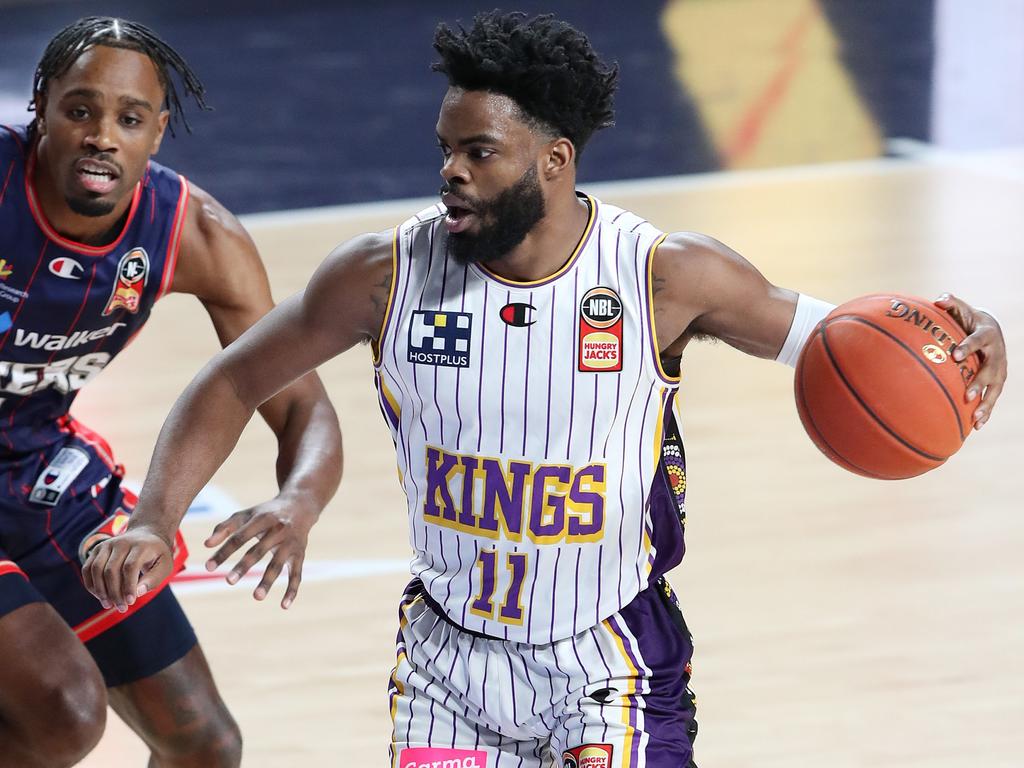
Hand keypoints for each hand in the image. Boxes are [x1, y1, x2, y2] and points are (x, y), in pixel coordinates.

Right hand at [82, 526, 173, 612]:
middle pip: (111, 570)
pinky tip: (100, 596)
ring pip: (96, 569)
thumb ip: (153, 579)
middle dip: (114, 593)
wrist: (146, 536)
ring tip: (108, 605)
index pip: (130, 566)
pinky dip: (91, 584)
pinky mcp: (97, 549)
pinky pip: (88, 568)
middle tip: (122, 608)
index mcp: (140, 545)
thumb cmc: (156, 555)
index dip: (128, 586)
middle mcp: (121, 542)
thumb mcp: (164, 566)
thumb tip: (138, 593)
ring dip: (100, 590)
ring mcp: (107, 544)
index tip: (130, 602)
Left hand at [203, 496, 318, 608]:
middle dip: (244, 566)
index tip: (208, 568)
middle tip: (228, 581)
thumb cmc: (266, 513)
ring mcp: (290, 543)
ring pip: (278, 564)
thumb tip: (206, 545)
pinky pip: (296, 574)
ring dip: (267, 580)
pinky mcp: (300, 554)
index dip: (224, 552)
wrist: (301, 505)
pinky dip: (292, 590)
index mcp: (262, 519)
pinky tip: (283, 606)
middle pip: (258, 551)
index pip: (240, 537)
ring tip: (256, 597)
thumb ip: (225, 527)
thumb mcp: (247, 514)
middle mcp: (278, 530)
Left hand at [934, 293, 1006, 427]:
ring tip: (975, 419)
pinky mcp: (998, 381)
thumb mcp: (961, 309)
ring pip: (995, 388)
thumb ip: (950, 302)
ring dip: (986, 404)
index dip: (967, 347)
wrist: (991, 328)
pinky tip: (977, 426)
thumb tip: (938, 299)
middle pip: (990, 369)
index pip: (977, 340)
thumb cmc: (969, 319)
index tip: (954, 355)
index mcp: (985, 334)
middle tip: (967, 395)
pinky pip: (993, 398)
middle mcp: (996, 353)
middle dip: (980, 383)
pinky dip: (987, 412)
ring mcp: (1000, 369)